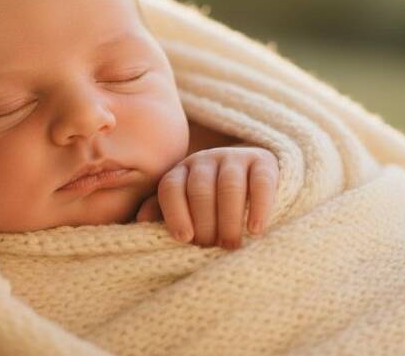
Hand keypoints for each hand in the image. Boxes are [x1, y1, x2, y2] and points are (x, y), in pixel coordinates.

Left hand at [136, 145, 278, 249]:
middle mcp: (205, 160)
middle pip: (200, 189)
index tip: (184, 239)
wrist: (254, 180)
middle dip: (205, 223)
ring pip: (229, 185)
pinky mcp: (263, 161)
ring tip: (231, 245)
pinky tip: (255, 230)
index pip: (171, 187)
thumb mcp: (185, 206)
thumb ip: (164, 211)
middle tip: (212, 247)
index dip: (175, 213)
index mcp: (181, 171)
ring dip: (229, 219)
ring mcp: (234, 157)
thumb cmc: (212, 204)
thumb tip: (141, 221)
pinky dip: (258, 207)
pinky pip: (261, 182)